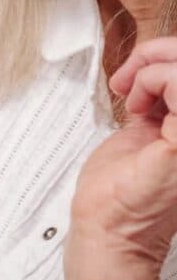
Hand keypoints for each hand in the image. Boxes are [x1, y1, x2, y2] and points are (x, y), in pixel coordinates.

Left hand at [69, 37, 176, 271]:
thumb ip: (164, 101)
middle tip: (129, 77)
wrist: (110, 226)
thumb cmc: (123, 189)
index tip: (134, 76)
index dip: (168, 56)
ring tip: (132, 97)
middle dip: (160, 52)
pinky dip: (152, 79)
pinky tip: (137, 108)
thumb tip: (157, 68)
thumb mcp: (149, 130)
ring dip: (153, 68)